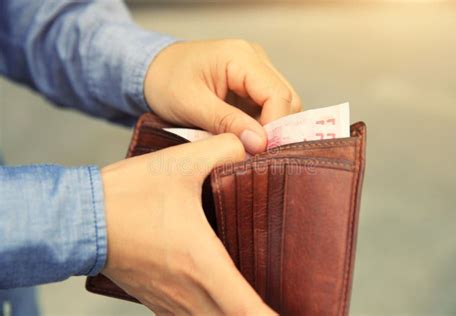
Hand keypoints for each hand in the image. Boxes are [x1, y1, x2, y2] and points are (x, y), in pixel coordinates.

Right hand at [101, 134, 274, 314]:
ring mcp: (170, 302)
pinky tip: (223, 301)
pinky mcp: (156, 299)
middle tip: (291, 308)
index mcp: (203, 264)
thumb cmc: (127, 195)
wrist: (80, 217)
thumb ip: (225, 149)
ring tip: (262, 305)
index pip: (249, 311)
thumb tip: (255, 143)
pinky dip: (215, 315)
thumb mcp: (181, 163)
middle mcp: (189, 293)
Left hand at [144, 39, 301, 153]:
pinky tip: (245, 139)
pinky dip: (261, 126)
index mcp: (241, 56)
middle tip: (256, 154)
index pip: (278, 94)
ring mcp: (255, 71)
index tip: (260, 152)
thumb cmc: (165, 82)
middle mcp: (255, 59)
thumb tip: (259, 144)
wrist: (152, 70)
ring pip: (281, 105)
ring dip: (269, 129)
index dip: (275, 126)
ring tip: (249, 148)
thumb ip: (227, 122)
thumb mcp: (191, 104)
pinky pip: (267, 108)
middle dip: (276, 130)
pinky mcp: (251, 85)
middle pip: (286, 99)